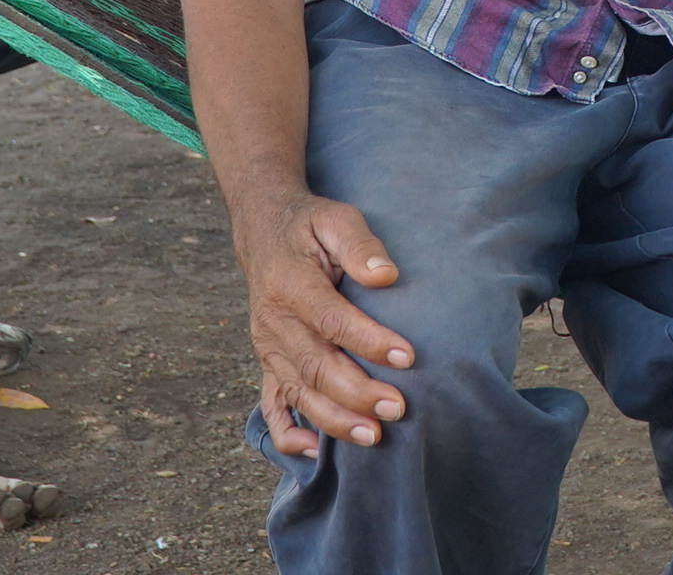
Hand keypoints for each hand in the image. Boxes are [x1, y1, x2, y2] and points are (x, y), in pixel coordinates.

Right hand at [235, 191, 415, 456]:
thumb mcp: (335, 218)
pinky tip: (314, 453)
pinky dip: (288, 433)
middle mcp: (272, 321)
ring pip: (299, 391)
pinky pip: (272, 404)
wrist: (264, 231)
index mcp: (289, 283)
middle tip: (399, 408)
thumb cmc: (310, 226)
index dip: (368, 340)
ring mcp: (267, 346)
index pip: (331, 319)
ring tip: (374, 436)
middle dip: (357, 392)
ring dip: (335, 419)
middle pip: (315, 365)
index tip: (408, 356)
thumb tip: (386, 275)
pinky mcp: (268, 362)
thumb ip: (359, 244)